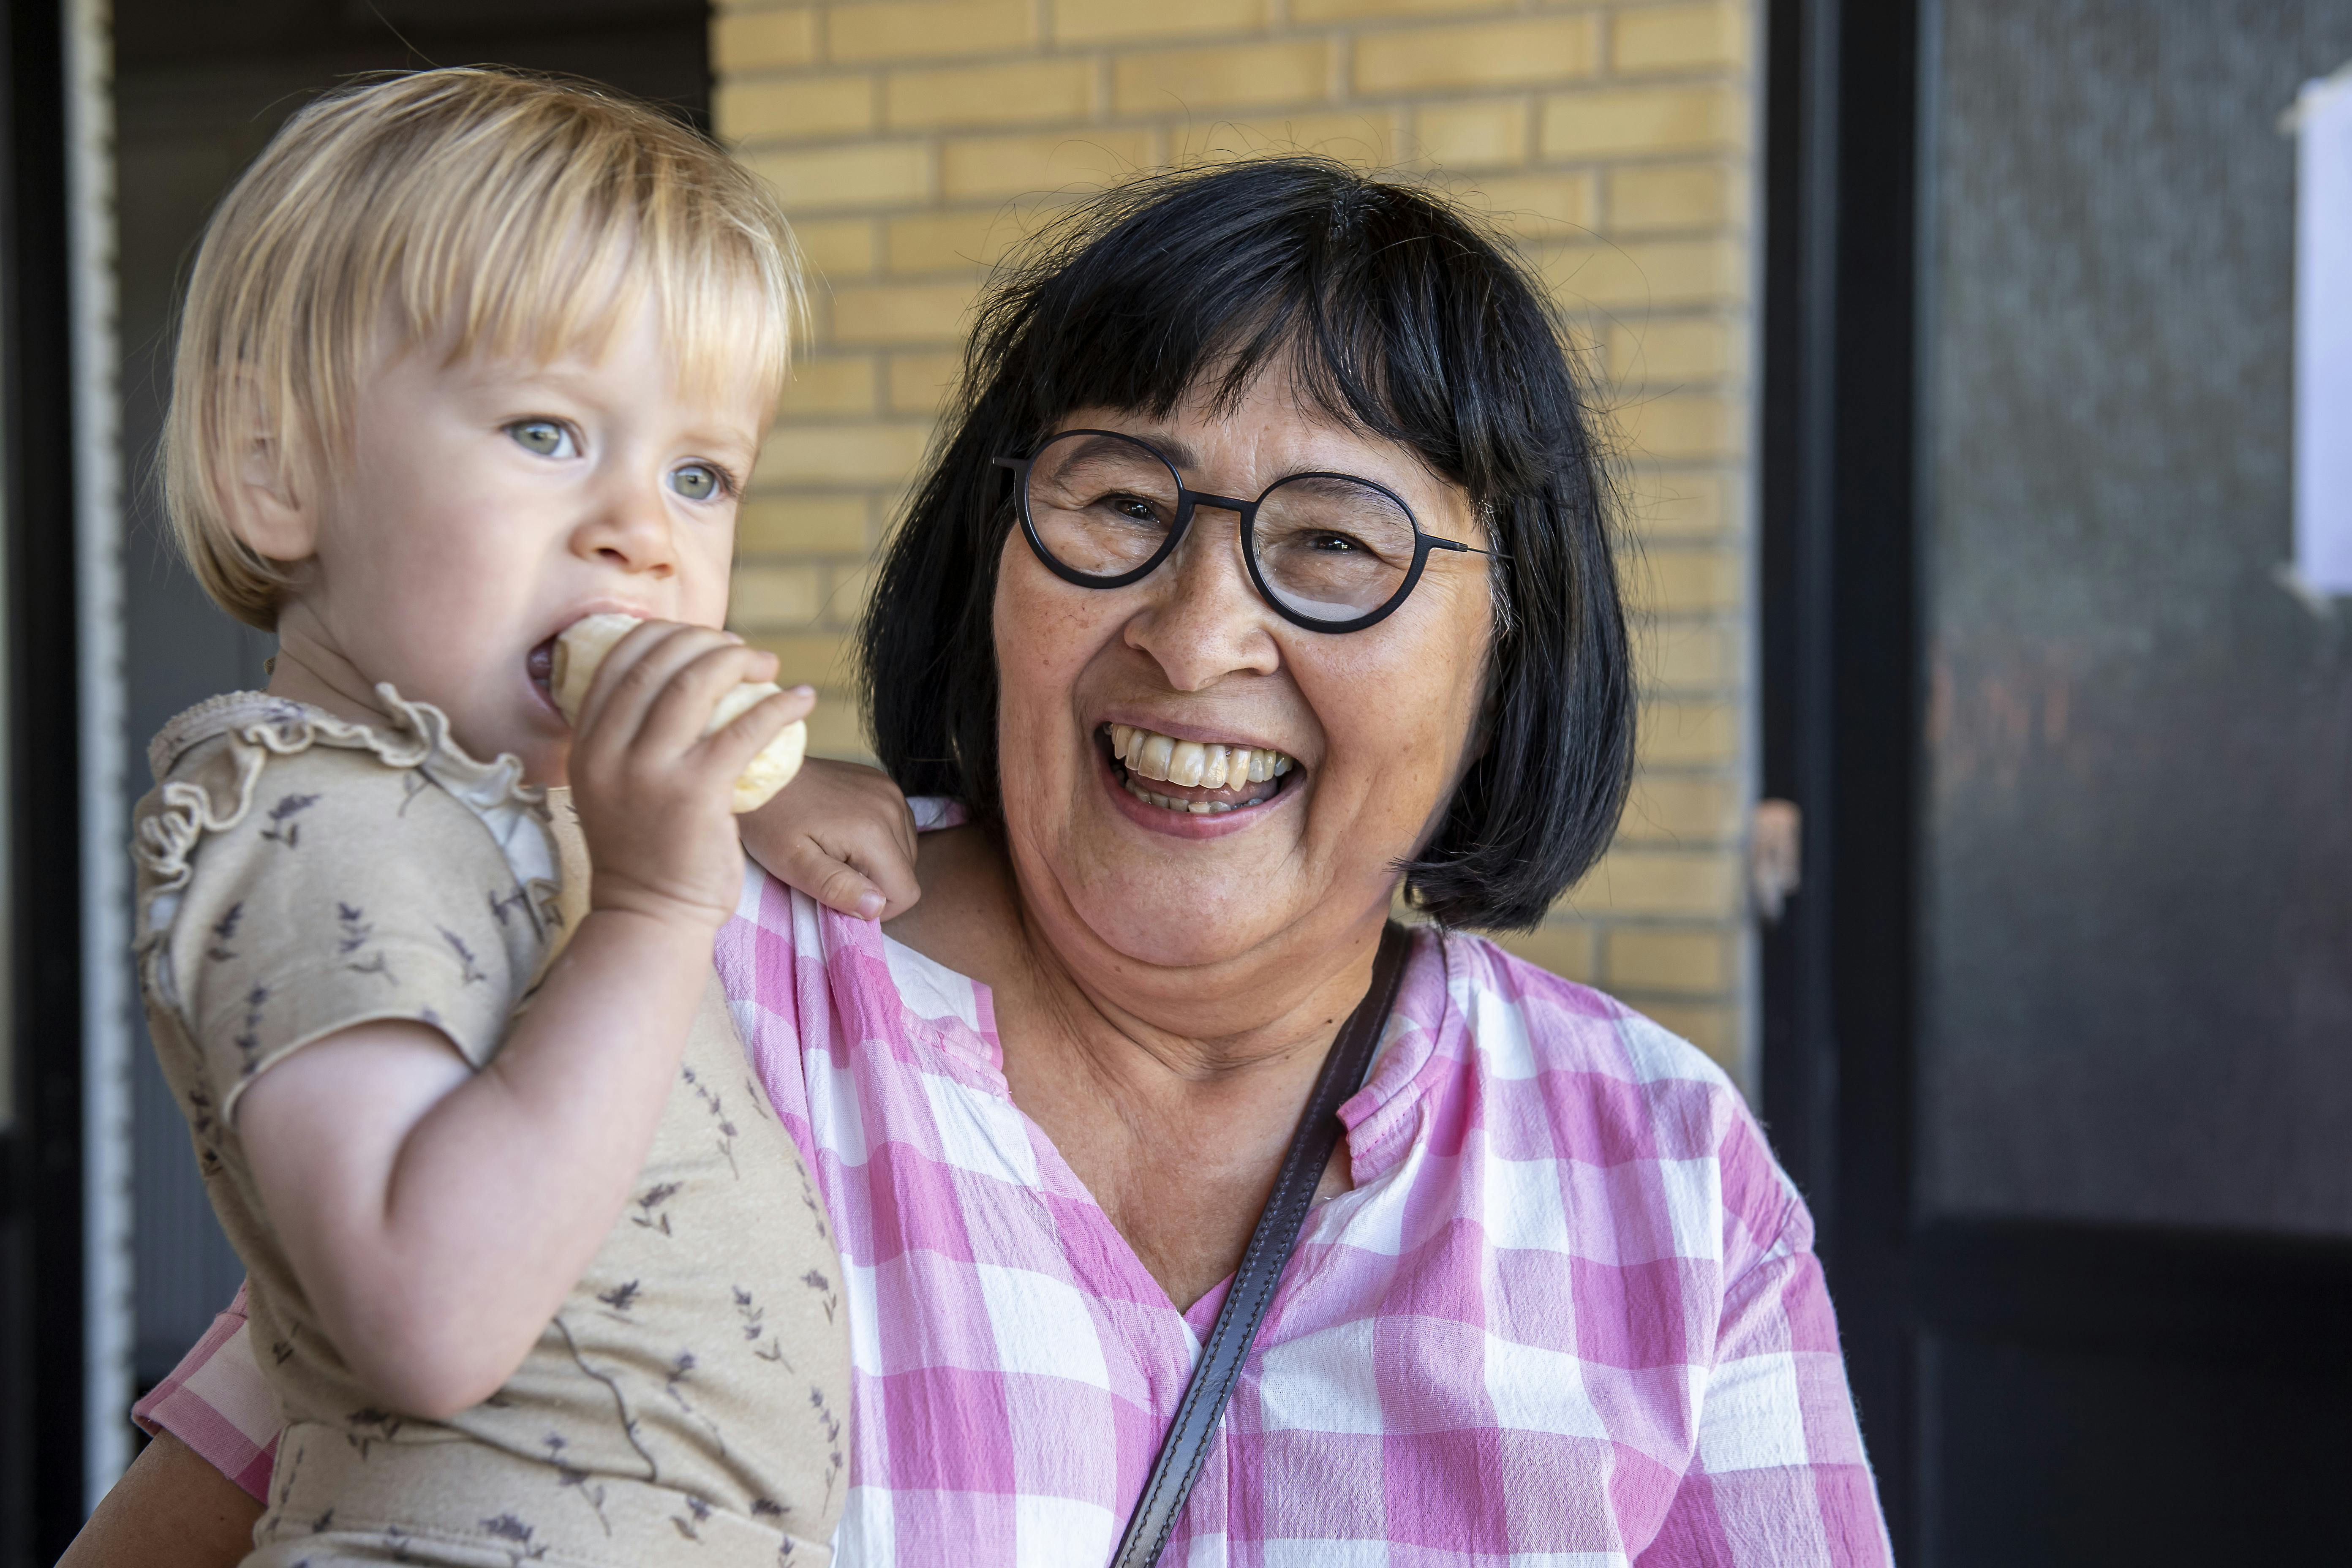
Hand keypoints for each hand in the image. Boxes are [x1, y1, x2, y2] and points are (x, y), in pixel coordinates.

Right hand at [566, 621, 809, 929]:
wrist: (650, 916)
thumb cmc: (646, 851)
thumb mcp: (613, 786)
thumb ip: (628, 738)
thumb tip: (674, 680)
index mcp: (586, 743)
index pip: (620, 657)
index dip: (667, 633)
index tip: (704, 641)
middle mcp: (608, 751)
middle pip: (658, 660)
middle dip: (708, 641)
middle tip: (744, 652)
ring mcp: (648, 772)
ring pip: (696, 682)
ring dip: (741, 661)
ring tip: (770, 667)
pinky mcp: (695, 794)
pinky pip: (743, 729)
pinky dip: (779, 706)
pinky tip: (801, 701)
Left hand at [739, 757, 921, 920]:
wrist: (757, 771)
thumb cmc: (770, 822)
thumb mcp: (793, 864)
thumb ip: (836, 887)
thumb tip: (876, 907)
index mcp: (873, 832)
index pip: (906, 891)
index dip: (878, 908)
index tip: (843, 896)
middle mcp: (891, 806)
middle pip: (907, 870)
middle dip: (875, 882)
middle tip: (832, 870)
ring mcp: (889, 790)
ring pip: (906, 849)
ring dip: (878, 860)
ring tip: (837, 850)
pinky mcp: (882, 782)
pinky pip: (898, 825)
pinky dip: (878, 838)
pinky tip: (846, 831)